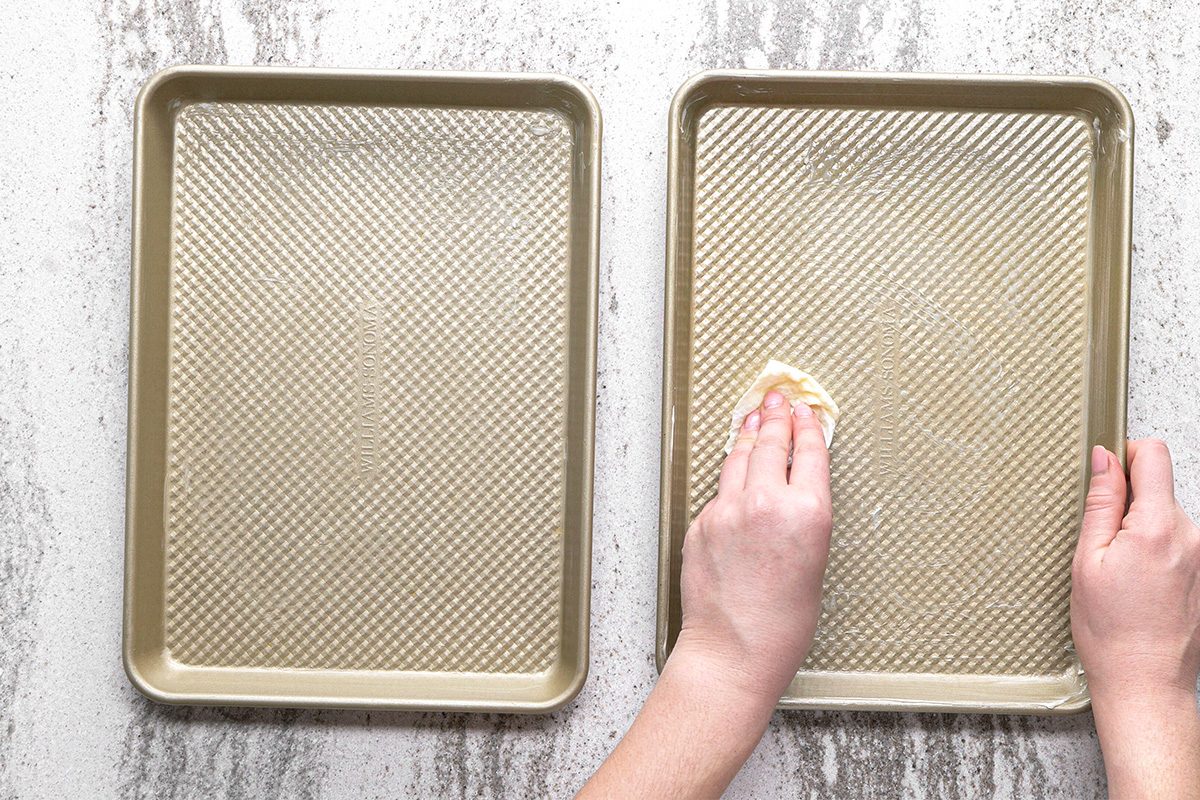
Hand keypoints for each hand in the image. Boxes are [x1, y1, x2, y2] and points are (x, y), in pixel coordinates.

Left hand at [578, 390, 832, 798]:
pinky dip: (730, 477)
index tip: (806, 411)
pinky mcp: (702, 523)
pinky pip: (720, 491)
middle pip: (771, 444)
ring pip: (739, 458)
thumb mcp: (814, 562)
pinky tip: (734, 468)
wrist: (734, 651)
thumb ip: (803, 518)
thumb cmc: (782, 624)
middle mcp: (767, 503)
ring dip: (748, 434)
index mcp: (807, 514)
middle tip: (777, 399)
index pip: (809, 453)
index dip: (808, 427)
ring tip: (753, 416)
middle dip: (776, 417)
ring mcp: (728, 511)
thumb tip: (793, 490)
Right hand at [1072, 439, 1199, 798]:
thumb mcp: (1088, 560)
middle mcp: (1190, 535)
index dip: (1124, 453)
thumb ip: (1101, 503)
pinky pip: (1172, 540)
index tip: (1103, 471)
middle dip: (1124, 500)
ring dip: (1136, 528)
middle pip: (1157, 486)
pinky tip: (1131, 582)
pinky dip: (1148, 549)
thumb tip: (1104, 459)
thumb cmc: (1110, 632)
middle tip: (1098, 540)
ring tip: (1114, 568)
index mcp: (1158, 526)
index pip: (1153, 455)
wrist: (1145, 683)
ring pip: (1162, 514)